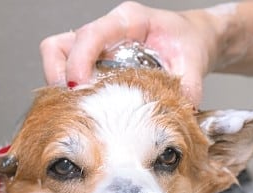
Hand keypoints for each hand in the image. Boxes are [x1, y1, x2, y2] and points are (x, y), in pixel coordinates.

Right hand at [40, 1, 221, 104]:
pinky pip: (67, 74)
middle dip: (59, 77)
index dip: (79, 59)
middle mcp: (106, 32)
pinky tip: (86, 111)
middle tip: (74, 104)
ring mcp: (96, 48)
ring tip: (77, 110)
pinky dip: (70, 94)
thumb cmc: (187, 42)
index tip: (79, 85)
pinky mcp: (93, 64)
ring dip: (60, 86)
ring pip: (58, 59)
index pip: (91, 34)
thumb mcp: (194, 61)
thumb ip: (188, 85)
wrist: (191, 40)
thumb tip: (181, 111)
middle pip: (61, 46)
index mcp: (128, 21)